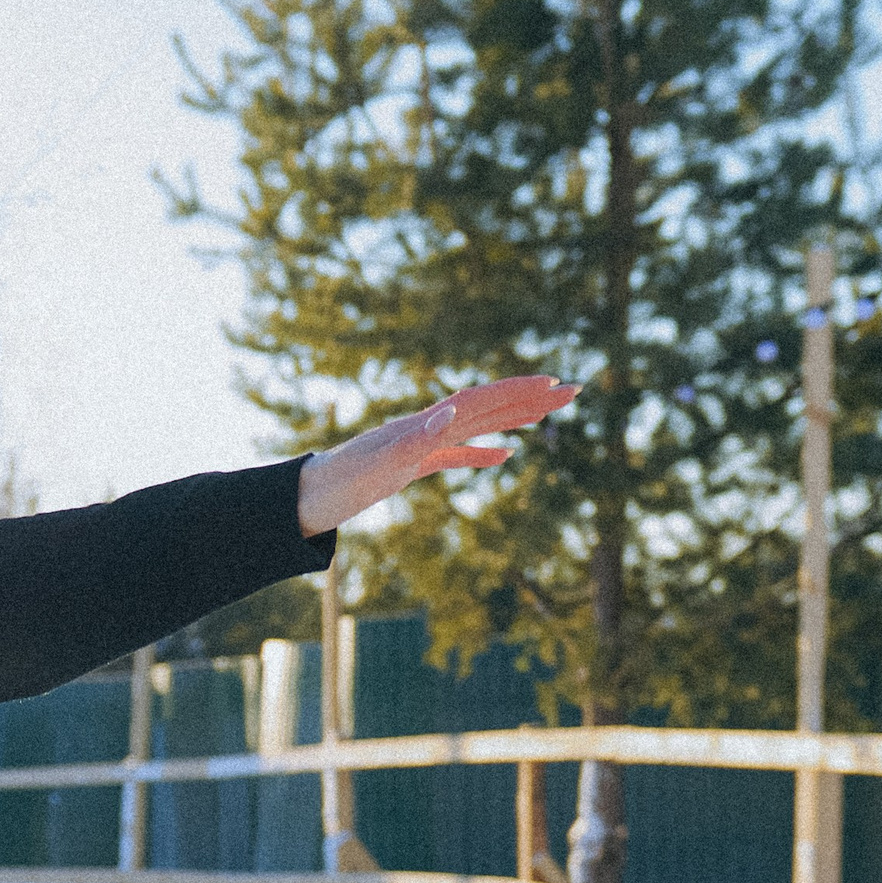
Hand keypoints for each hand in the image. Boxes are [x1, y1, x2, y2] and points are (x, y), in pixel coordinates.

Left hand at [296, 378, 576, 535]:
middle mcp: (425, 427)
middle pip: (487, 406)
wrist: (306, 498)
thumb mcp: (377, 465)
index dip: (517, 391)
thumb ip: (414, 441)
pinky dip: (483, 453)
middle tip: (575, 390)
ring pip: (477, 426)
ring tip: (552, 411)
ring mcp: (420, 445)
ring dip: (515, 417)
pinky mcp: (411, 466)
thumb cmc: (338, 483)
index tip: (554, 384)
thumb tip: (451, 412)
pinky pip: (455, 456)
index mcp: (423, 425)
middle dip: (531, 398)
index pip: (480, 400)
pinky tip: (505, 454)